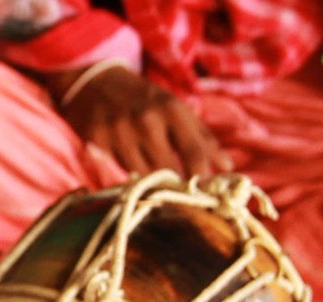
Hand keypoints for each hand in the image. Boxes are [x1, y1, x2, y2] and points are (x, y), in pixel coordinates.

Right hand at [57, 64, 232, 177]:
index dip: (203, 176)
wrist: (96, 82)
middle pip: (168, 169)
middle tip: (181, 197)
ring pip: (142, 174)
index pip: (194, 151)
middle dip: (176, 185)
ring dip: (150, 182)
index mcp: (172, 109)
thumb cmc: (144, 99)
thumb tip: (226, 167)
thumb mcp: (175, 108)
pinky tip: (130, 171)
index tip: (207, 193)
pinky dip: (127, 175)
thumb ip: (202, 137)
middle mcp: (146, 120)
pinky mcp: (97, 142)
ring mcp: (120, 132)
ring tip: (155, 184)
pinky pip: (117, 171)